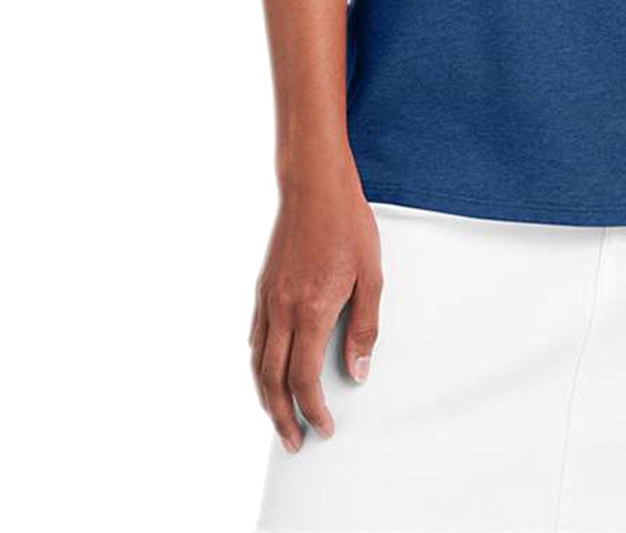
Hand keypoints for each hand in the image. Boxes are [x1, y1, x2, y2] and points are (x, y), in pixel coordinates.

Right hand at [250, 165, 382, 451]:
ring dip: (266, 397)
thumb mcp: (370, 276)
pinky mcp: (263, 287)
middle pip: (273, 381)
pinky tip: (268, 371)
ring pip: (258, 363)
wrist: (314, 185)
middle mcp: (282, 310)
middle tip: (294, 442)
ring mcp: (268, 299)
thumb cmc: (345, 223)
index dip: (312, 410)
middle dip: (282, 418)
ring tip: (279, 418)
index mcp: (311, 311)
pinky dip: (259, 365)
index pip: (304, 379)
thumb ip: (364, 328)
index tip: (324, 427)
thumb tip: (358, 371)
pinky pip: (255, 338)